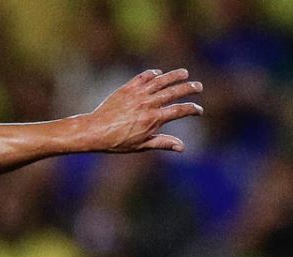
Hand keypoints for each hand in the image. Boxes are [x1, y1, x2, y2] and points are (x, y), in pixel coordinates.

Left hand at [88, 68, 203, 152]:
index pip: (179, 111)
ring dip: (174, 76)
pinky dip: (153, 74)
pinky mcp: (127, 88)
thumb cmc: (117, 142)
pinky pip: (143, 77)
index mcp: (153, 119)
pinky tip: (158, 74)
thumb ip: (162, 143)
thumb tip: (182, 147)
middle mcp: (148, 104)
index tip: (198, 110)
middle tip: (198, 86)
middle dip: (189, 88)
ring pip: (161, 81)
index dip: (192, 110)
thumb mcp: (141, 145)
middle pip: (174, 92)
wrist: (94, 131)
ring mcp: (138, 94)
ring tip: (185, 73)